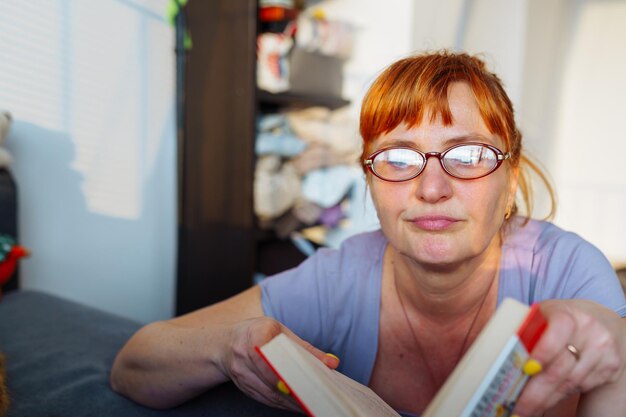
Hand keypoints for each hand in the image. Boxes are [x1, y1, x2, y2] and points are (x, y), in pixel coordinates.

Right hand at [219, 317, 339, 411]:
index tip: (308, 380)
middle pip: (274, 380)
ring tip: (314, 404)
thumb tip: (332, 362)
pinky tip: (299, 405)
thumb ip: (305, 347)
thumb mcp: (279, 330)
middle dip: (297, 391)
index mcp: (255, 336)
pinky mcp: (245, 388)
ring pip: (270, 394)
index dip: (290, 371)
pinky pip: (267, 400)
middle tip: (319, 397)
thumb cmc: (256, 332)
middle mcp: (245, 357)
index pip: (274, 356)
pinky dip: (284, 404)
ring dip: (293, 402)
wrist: (224, 344)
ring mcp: (242, 375)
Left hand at [513, 299, 625, 416]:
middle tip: (518, 408)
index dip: (543, 352)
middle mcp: (587, 329)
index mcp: (565, 312)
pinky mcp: (610, 365)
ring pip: (570, 382)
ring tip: (528, 409)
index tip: (526, 370)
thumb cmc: (557, 319)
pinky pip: (581, 386)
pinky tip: (546, 401)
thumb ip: (525, 330)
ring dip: (546, 399)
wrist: (598, 319)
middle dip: (536, 392)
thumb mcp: (542, 315)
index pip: (557, 331)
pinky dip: (560, 396)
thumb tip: (494, 354)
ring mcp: (601, 348)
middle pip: (560, 367)